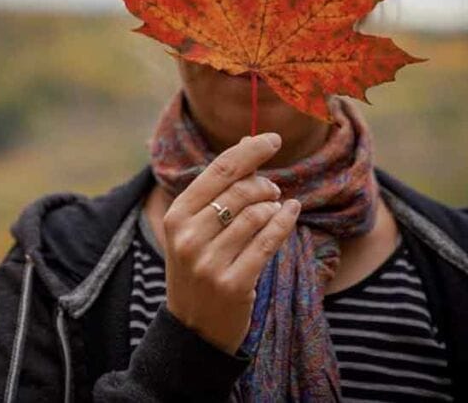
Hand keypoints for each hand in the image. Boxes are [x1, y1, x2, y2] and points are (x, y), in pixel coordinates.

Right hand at [162, 133, 301, 354]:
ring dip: (275, 206)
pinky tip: (291, 213)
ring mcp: (209, 262)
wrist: (193, 328)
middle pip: (241, 190)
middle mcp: (189, 236)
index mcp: (176, 215)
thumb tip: (247, 140)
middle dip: (265, 184)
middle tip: (273, 189)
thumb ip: (218, 187)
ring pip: (257, 215)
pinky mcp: (233, 283)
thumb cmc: (197, 268)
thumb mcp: (194, 227)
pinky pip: (268, 242)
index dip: (250, 150)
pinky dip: (284, 222)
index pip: (219, 170)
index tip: (273, 139)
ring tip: (277, 207)